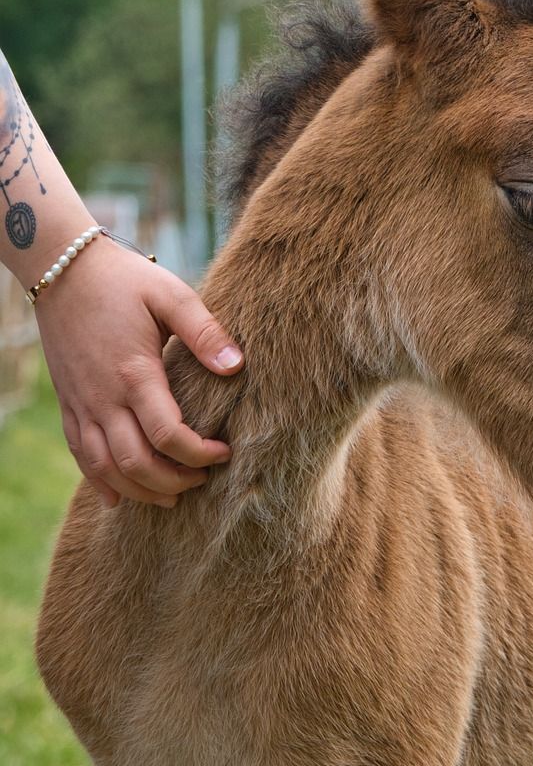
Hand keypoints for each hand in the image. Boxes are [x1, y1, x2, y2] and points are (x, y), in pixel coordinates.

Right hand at [35, 237, 243, 507]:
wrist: (62, 268)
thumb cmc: (123, 279)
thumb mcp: (171, 295)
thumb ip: (205, 332)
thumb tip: (236, 366)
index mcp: (135, 374)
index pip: (169, 436)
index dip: (200, 454)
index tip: (224, 452)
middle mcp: (104, 398)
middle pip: (137, 464)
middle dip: (174, 481)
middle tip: (203, 479)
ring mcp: (82, 404)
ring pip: (105, 468)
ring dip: (140, 490)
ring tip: (171, 495)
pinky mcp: (68, 404)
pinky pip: (80, 455)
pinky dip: (100, 482)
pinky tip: (119, 497)